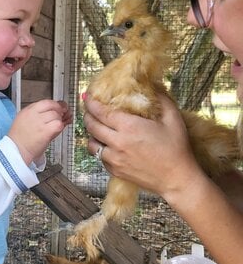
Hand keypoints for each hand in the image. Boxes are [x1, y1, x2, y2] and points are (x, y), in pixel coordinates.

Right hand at [9, 100, 71, 164]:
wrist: (16, 150)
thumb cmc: (20, 139)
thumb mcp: (25, 121)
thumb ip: (39, 115)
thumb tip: (55, 112)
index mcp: (28, 110)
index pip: (46, 102)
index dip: (55, 105)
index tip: (59, 108)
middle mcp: (33, 114)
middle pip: (53, 107)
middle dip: (59, 112)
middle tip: (61, 118)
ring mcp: (39, 122)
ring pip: (56, 115)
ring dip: (59, 121)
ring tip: (55, 127)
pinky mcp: (45, 131)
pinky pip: (58, 124)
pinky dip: (60, 127)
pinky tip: (55, 131)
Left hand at [83, 94, 198, 196]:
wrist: (176, 179)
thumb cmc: (176, 148)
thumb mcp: (172, 118)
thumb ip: (161, 98)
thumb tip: (152, 84)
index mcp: (128, 127)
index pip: (100, 112)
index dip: (91, 102)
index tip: (87, 96)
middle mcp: (117, 142)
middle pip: (91, 126)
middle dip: (87, 115)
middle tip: (89, 110)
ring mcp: (114, 159)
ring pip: (91, 144)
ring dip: (91, 134)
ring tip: (97, 128)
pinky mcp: (115, 171)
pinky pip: (99, 157)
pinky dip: (99, 149)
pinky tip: (107, 145)